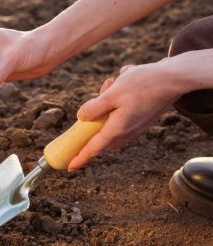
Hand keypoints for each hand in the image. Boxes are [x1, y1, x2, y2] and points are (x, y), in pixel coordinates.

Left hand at [68, 61, 183, 170]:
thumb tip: (82, 117)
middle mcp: (129, 131)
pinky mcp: (144, 118)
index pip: (94, 148)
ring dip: (107, 107)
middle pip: (103, 134)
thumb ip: (94, 108)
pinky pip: (124, 114)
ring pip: (113, 123)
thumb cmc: (142, 84)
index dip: (81, 157)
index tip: (70, 167)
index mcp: (118, 128)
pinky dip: (119, 101)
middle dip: (94, 121)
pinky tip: (123, 81)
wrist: (174, 78)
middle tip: (99, 94)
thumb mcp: (111, 94)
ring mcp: (138, 126)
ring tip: (111, 84)